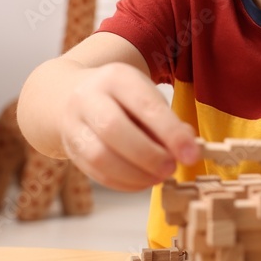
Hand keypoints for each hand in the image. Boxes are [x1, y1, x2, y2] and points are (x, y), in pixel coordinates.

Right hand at [57, 62, 200, 191]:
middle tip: (171, 168)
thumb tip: (188, 147)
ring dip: (134, 174)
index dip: (170, 133)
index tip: (191, 154)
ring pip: (99, 155)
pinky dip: (122, 182)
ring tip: (157, 177)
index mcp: (116, 78)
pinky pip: (95, 172)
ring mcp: (73, 124)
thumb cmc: (120, 98)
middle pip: (114, 129)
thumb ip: (167, 120)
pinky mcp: (70, 149)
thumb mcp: (145, 95)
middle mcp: (88, 97)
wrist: (69, 94)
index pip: (144, 105)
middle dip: (148, 155)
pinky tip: (141, 181)